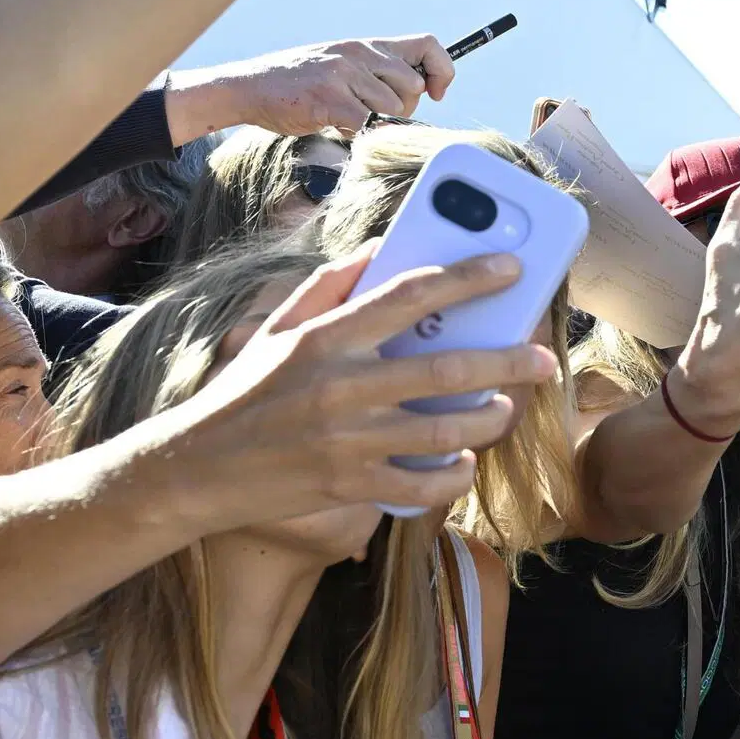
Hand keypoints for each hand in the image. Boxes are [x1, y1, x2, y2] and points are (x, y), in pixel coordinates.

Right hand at [165, 248, 559, 529]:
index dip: (469, 277)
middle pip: (447, 368)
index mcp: (326, 337)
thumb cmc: (244, 392)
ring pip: (445, 431)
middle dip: (508, 362)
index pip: (411, 294)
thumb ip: (329, 286)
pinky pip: (422, 485)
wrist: (196, 469)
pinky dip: (453, 475)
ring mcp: (348, 441)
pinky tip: (464, 462)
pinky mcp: (349, 487)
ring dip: (489, 421)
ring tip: (505, 410)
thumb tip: (380, 251)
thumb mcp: (276, 328)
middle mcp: (342, 386)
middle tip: (543, 359)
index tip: (512, 268)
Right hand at [168, 36, 454, 140]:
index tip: (436, 93)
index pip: (427, 44)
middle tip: (373, 115)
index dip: (441, 70)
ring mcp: (344, 74)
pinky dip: (354, 135)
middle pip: (413, 87)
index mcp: (367, 45)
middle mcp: (359, 54)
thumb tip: (418, 93)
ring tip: (347, 118)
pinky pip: (364, 125)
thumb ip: (377, 73)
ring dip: (375, 124)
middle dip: (402, 110)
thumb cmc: (300, 83)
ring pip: (392, 109)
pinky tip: (333, 126)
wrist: (251, 87)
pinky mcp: (329, 98)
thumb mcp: (343, 65)